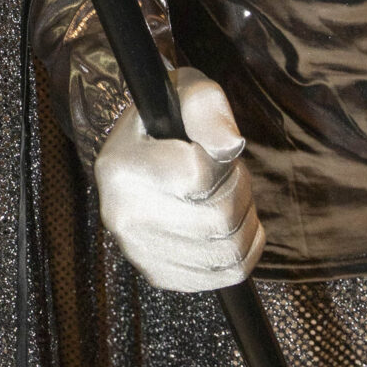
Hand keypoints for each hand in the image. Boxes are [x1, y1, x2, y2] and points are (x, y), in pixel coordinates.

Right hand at [94, 67, 263, 291]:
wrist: (138, 158)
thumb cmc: (166, 120)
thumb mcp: (184, 91)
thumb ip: (206, 106)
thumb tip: (229, 145)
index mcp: (121, 167)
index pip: (199, 176)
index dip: (225, 162)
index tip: (216, 151)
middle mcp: (122, 216)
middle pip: (218, 218)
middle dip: (240, 191)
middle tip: (228, 175)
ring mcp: (139, 252)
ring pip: (228, 252)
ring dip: (245, 221)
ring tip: (228, 198)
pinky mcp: (160, 274)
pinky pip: (226, 275)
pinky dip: (244, 251)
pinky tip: (229, 227)